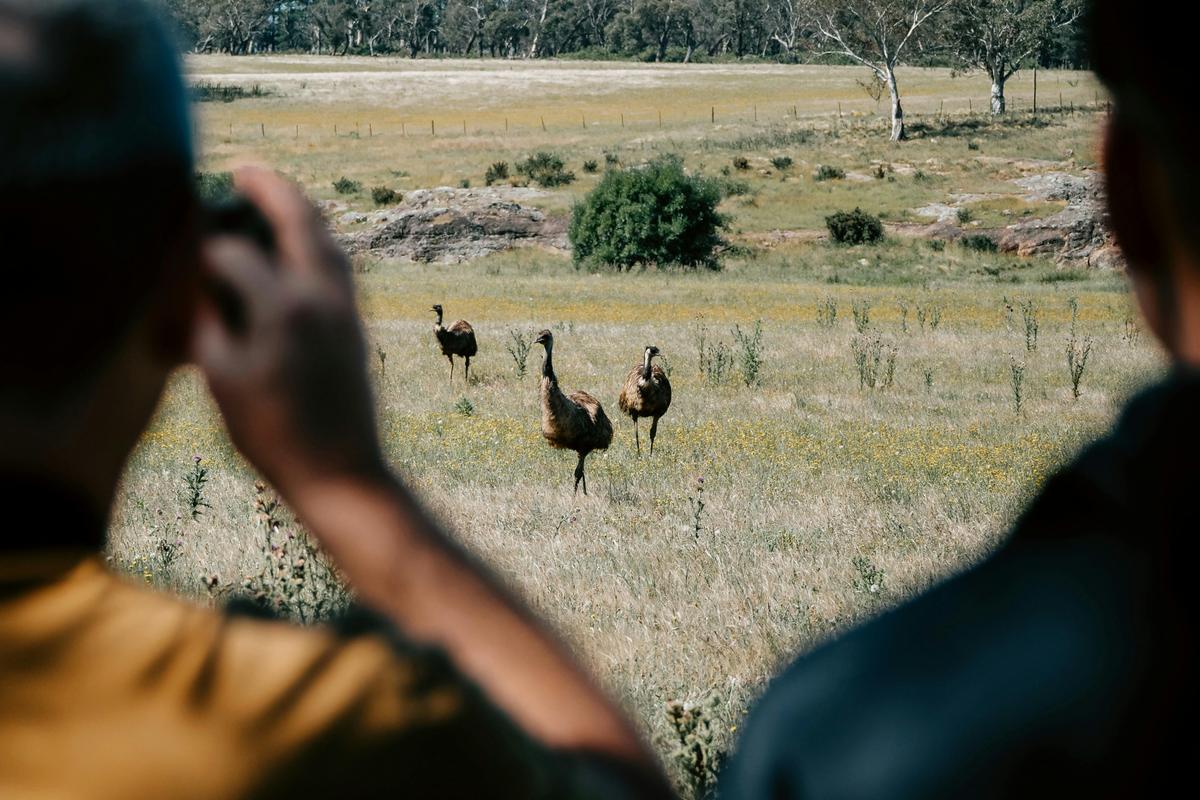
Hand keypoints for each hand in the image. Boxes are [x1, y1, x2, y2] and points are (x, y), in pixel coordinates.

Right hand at [192, 167, 384, 496]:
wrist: (342, 473)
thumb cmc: (273, 435)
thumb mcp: (222, 380)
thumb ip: (207, 322)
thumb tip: (200, 285)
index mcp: (283, 306)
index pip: (235, 252)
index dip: (205, 246)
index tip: (185, 244)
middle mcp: (323, 296)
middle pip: (301, 219)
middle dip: (272, 188)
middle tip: (245, 170)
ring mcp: (347, 309)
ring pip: (329, 240)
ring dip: (302, 212)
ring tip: (274, 199)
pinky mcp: (358, 326)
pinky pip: (341, 266)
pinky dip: (319, 243)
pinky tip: (301, 251)